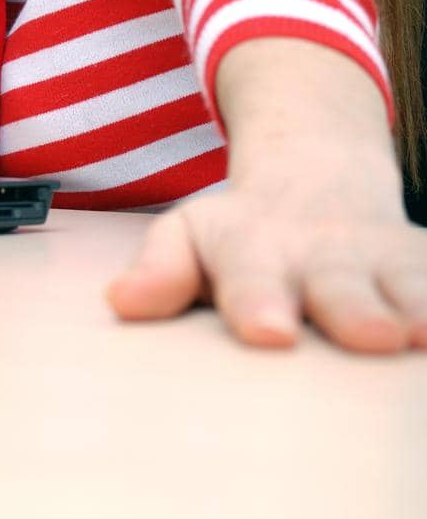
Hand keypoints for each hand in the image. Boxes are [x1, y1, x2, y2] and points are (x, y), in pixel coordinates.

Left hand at [103, 149, 426, 352]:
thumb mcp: (191, 237)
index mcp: (256, 250)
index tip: (269, 333)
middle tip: (371, 335)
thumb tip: (120, 303)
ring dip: (418, 304)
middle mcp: (324, 255)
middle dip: (353, 308)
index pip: (251, 278)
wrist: (317, 183)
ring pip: (405, 282)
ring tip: (423, 333)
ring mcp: (381, 261)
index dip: (259, 303)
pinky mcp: (422, 265)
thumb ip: (161, 269)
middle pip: (339, 284)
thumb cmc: (240, 238)